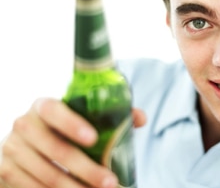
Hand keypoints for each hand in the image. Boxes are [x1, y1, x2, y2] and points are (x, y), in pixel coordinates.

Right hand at [0, 98, 145, 187]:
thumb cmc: (60, 130)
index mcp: (43, 107)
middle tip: (111, 182)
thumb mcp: (79, 119)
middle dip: (87, 169)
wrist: (24, 145)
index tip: (94, 139)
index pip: (54, 111)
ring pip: (47, 175)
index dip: (72, 124)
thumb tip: (139, 118)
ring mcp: (12, 148)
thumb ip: (109, 115)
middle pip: (56, 150)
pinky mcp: (6, 170)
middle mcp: (24, 125)